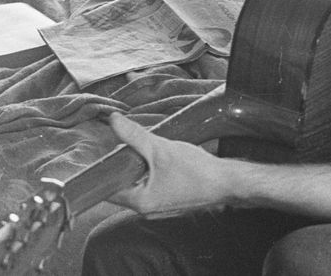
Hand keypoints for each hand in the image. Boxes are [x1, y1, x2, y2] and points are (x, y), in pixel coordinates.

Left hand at [107, 112, 232, 216]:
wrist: (228, 182)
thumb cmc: (196, 171)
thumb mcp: (160, 148)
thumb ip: (134, 135)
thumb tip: (114, 121)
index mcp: (140, 203)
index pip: (108, 189)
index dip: (104, 170)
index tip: (103, 153)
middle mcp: (147, 209)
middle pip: (123, 184)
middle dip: (125, 163)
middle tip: (129, 145)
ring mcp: (159, 206)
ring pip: (138, 183)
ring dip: (140, 166)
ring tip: (148, 150)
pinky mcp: (170, 200)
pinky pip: (152, 185)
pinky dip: (152, 171)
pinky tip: (161, 159)